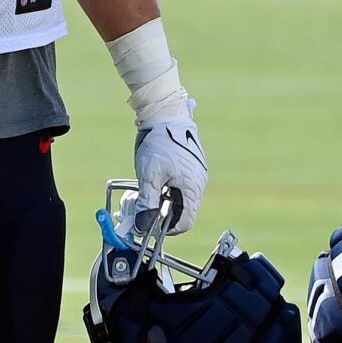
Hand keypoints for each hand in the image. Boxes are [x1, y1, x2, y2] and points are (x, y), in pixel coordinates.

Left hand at [134, 96, 207, 233]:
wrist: (166, 113)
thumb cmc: (158, 142)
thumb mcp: (148, 176)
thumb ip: (147, 203)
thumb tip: (142, 226)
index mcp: (192, 188)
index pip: (185, 223)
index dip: (166, 228)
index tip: (149, 225)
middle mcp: (199, 183)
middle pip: (183, 212)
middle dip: (163, 214)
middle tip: (143, 208)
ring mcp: (197, 174)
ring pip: (181, 199)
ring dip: (164, 201)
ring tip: (146, 192)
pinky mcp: (192, 167)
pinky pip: (181, 186)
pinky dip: (167, 189)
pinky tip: (155, 180)